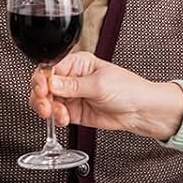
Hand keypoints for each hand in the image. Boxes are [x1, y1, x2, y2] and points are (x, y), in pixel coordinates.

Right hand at [30, 52, 182, 140]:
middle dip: (41, 96)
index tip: (42, 90)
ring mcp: (71, 95)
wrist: (141, 111)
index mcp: (78, 63)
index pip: (51, 68)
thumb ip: (73, 86)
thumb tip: (51, 83)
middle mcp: (72, 78)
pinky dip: (57, 118)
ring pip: (47, 100)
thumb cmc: (128, 90)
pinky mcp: (73, 111)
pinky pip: (56, 114)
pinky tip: (64, 119)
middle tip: (45, 106)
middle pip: (44, 84)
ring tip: (57, 114)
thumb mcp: (100, 85)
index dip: (43, 79)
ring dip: (48, 108)